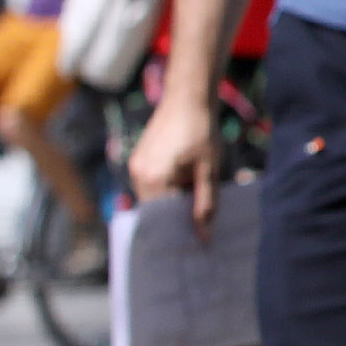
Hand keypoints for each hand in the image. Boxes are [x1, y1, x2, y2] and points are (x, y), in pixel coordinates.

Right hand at [131, 90, 219, 225]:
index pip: (162, 221)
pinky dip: (165, 191)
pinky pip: (150, 184)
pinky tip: (185, 191)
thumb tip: (203, 236)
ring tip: (194, 212)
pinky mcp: (138, 159)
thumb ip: (206, 203)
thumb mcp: (209, 169)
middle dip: (175, 221)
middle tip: (198, 234)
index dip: (178, 234)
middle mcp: (139, 176)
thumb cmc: (202, 131)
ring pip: (153, 198)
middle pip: (156, 211)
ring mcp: (136, 167)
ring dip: (171, 204)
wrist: (187, 99)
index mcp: (154, 180)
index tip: (194, 246)